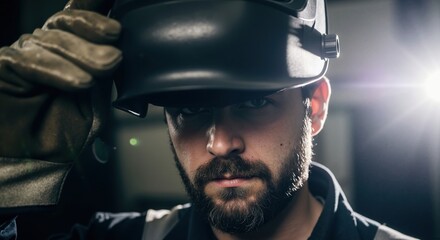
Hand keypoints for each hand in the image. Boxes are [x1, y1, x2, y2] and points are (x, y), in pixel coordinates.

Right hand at [0, 0, 120, 209]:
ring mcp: (24, 53)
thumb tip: (117, 48)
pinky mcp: (4, 66)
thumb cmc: (65, 131)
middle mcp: (45, 46)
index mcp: (70, 49)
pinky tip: (79, 82)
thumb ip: (104, 72)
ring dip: (82, 55)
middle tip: (116, 57)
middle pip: (67, 24)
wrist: (38, 161)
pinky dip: (58, 70)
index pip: (81, 16)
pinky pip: (30, 61)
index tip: (116, 17)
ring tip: (105, 70)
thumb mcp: (96, 98)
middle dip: (95, 36)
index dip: (94, 9)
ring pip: (52, 41)